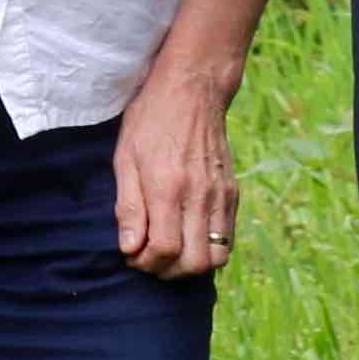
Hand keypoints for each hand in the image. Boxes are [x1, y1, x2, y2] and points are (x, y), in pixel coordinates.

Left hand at [112, 43, 245, 279]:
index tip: (132, 253)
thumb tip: (130, 248)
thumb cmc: (151, 119)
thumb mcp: (126, 157)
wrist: (192, 88)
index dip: (146, 262)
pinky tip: (188, 235)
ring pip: (217, 257)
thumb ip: (129, 206)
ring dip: (191, 265)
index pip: (164, 249)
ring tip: (171, 251)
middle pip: (194, 262)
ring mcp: (220, 194)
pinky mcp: (233, 192)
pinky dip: (208, 248)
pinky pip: (228, 237)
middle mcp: (199, 194)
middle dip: (168, 271)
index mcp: (168, 186)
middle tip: (150, 257)